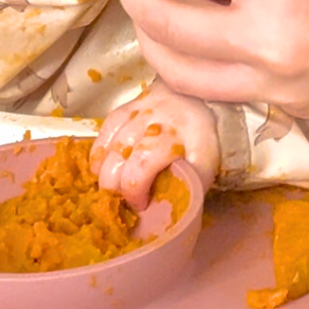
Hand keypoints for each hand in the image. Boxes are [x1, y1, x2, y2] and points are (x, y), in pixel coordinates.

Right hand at [90, 79, 218, 210]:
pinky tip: (99, 164)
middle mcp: (158, 120)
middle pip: (123, 152)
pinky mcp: (134, 101)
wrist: (210, 99)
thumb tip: (169, 209)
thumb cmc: (206, 138)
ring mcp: (144, 108)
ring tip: (106, 187)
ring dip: (104, 167)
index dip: (134, 188)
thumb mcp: (206, 164)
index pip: (144, 162)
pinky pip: (109, 123)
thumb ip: (189, 184)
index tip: (140, 205)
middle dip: (115, 183)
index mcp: (177, 138)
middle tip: (120, 200)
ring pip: (113, 138)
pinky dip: (100, 146)